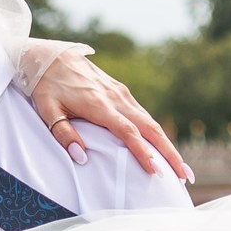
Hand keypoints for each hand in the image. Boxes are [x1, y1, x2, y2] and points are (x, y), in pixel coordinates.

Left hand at [27, 53, 192, 181]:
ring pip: (150, 121)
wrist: (50, 55)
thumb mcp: (47, 110)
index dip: (142, 152)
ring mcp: (121, 93)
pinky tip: (162, 147)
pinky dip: (156, 133)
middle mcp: (116, 98)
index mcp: (98, 104)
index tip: (155, 171)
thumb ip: (63, 134)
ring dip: (168, 144)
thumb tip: (81, 158)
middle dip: (170, 152)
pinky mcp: (121, 91)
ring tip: (180, 168)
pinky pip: (143, 114)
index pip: (127, 131)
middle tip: (185, 175)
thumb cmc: (45, 85)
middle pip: (150, 128)